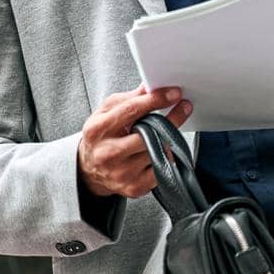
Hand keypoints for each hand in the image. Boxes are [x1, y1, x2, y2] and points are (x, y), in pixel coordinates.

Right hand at [76, 85, 192, 198]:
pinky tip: (161, 150)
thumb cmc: (101, 136)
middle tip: (183, 107)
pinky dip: (165, 157)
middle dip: (170, 119)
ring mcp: (121, 173)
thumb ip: (129, 99)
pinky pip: (161, 169)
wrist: (89, 169)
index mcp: (98, 130)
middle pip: (147, 134)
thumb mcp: (106, 112)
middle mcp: (107, 153)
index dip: (155, 99)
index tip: (174, 93)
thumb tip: (151, 86)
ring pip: (157, 151)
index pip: (131, 110)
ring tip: (167, 130)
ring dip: (167, 138)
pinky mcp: (134, 187)